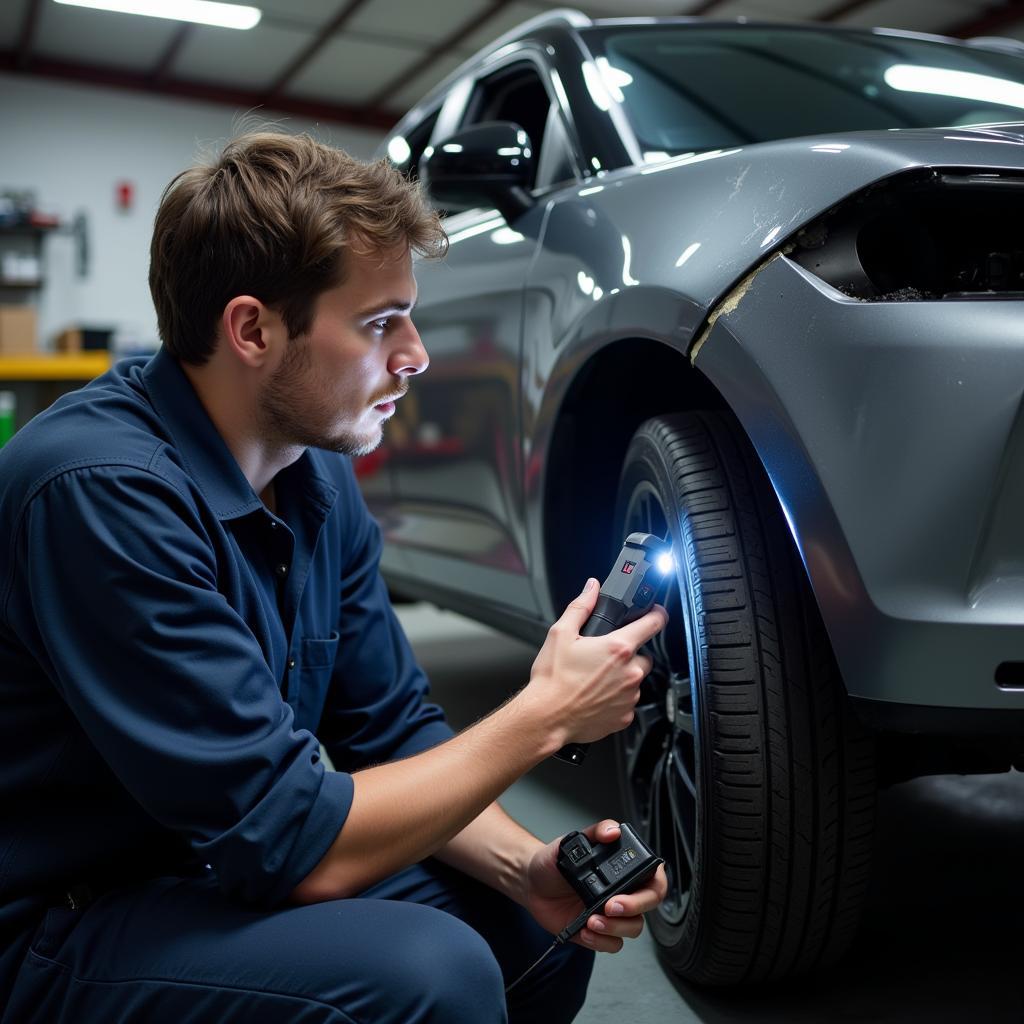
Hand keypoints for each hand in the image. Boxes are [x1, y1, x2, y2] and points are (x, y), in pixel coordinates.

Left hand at [523, 819, 668, 953]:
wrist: (531, 882)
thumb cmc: (553, 861)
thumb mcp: (572, 842)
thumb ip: (594, 832)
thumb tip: (613, 831)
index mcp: (622, 870)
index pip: (654, 879)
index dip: (653, 888)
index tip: (630, 888)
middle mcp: (622, 892)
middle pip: (647, 906)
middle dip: (632, 908)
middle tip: (610, 906)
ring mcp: (610, 914)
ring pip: (632, 928)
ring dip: (615, 928)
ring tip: (592, 921)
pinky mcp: (597, 932)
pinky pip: (612, 944)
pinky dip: (601, 941)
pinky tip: (585, 931)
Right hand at [525, 579, 667, 746]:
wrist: (546, 717)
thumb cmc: (552, 680)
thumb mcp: (561, 634)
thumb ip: (581, 607)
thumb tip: (591, 589)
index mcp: (617, 648)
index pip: (653, 624)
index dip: (657, 614)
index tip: (656, 612)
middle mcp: (629, 672)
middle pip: (643, 655)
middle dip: (628, 654)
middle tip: (604, 658)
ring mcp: (629, 696)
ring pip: (634, 680)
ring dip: (622, 677)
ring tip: (595, 680)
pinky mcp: (625, 716)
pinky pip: (627, 702)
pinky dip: (616, 698)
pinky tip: (596, 696)